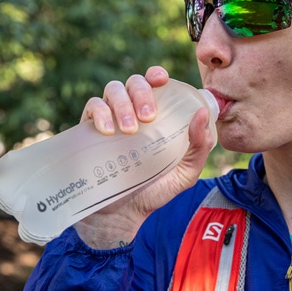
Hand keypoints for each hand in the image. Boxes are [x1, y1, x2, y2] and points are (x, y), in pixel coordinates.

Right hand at [73, 66, 214, 248]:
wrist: (122, 215)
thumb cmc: (155, 190)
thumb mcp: (184, 173)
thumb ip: (199, 147)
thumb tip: (202, 113)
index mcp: (156, 115)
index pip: (155, 83)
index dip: (157, 75)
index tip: (162, 80)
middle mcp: (132, 111)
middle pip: (134, 82)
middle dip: (142, 93)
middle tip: (149, 117)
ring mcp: (110, 119)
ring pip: (112, 90)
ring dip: (123, 104)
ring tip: (130, 130)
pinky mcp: (89, 130)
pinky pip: (91, 107)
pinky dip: (100, 113)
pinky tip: (108, 131)